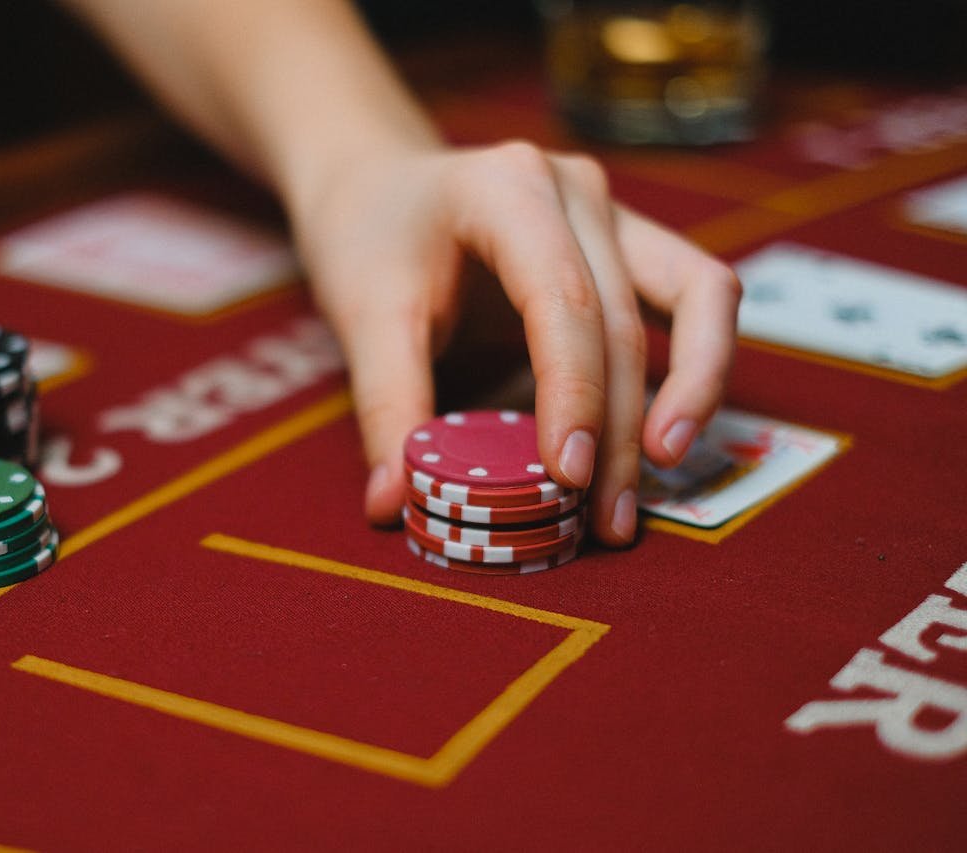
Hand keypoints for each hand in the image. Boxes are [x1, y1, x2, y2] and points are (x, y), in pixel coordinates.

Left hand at [288, 139, 741, 544]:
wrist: (378, 186)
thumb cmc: (368, 241)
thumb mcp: (364, 318)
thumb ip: (386, 407)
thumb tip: (395, 506)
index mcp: (506, 190)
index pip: (563, 300)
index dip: (574, 394)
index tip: (566, 477)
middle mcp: (575, 190)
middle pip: (623, 319)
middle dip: (620, 430)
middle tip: (603, 520)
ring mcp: (612, 210)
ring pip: (695, 298)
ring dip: (687, 395)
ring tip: (655, 479)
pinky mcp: (630, 241)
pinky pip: (697, 295)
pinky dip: (696, 363)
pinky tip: (668, 432)